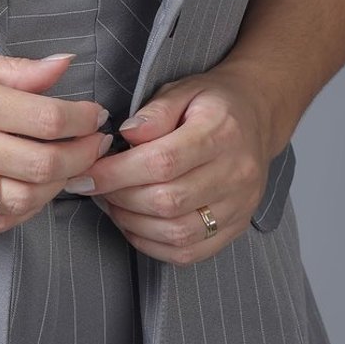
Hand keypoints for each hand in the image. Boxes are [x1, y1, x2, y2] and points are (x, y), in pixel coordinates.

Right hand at [0, 43, 113, 231]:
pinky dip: (22, 212)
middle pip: (46, 164)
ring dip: (58, 188)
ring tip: (66, 168)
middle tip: (95, 144)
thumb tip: (63, 66)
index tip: (93, 113)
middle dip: (83, 155)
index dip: (82, 118)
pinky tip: (31, 190)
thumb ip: (10, 69)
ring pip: (24, 201)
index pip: (48, 118)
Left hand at [73, 60, 295, 263]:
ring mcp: (239, 207)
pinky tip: (135, 224)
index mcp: (222, 133)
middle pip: (168, 201)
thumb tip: (125, 136)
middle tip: (96, 186)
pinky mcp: (235, 229)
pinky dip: (152, 244)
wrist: (257, 118)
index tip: (87, 173)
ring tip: (113, 203)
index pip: (162, 162)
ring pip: (177, 233)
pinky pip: (188, 253)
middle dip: (120, 198)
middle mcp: (237, 174)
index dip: (117, 172)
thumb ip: (154, 112)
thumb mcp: (183, 90)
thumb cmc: (212, 103)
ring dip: (132, 223)